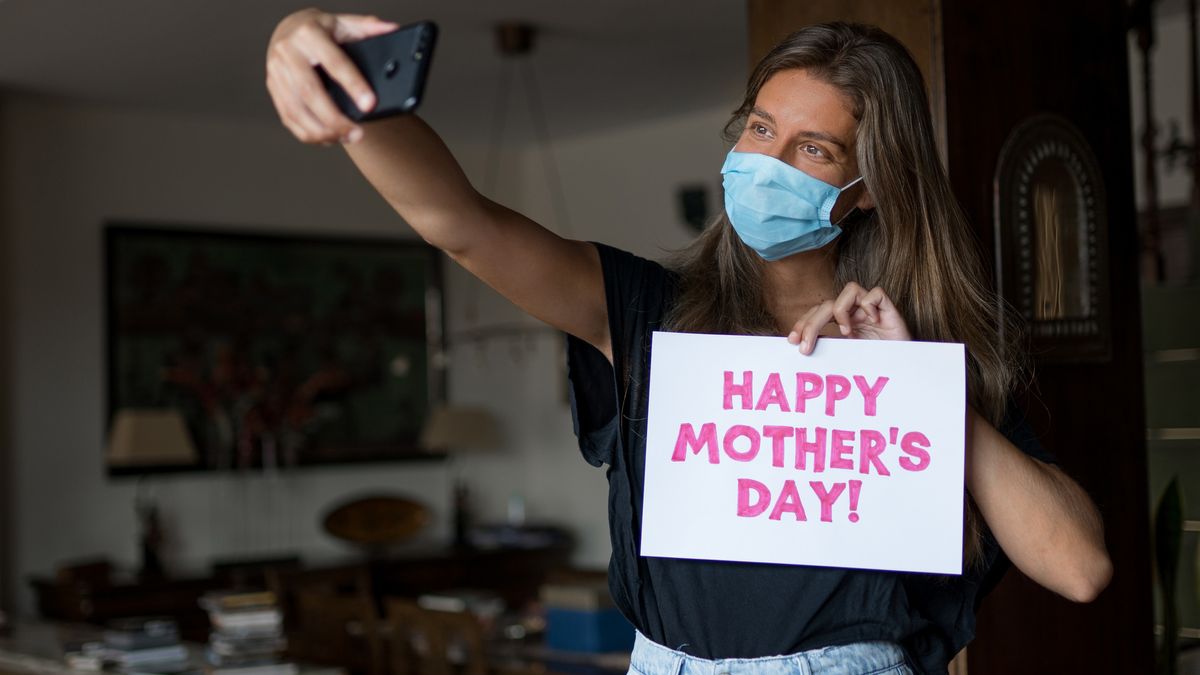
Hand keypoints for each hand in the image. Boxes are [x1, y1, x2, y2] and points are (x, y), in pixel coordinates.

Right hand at [265, 9, 398, 144]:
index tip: (369, 104)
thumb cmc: (320, 29)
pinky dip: (308, 133)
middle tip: (358, 133)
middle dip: (335, 119)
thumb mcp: (343, 23)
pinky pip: (288, 117)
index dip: (353, 85)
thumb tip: (392, 29)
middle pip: (310, 93)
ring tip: (346, 137)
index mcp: (309, 34)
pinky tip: (328, 137)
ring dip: (322, 131)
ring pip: (296, 110)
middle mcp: (288, 52)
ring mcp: (277, 72)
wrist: (288, 29)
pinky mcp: (272, 88)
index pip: (334, 63)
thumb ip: (368, 27)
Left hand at [786, 282, 910, 353]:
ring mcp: (870, 308)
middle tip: (805, 346)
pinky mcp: (888, 307)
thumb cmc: (876, 362)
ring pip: (849, 289)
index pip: (817, 312)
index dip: (804, 323)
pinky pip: (875, 293)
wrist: (903, 366)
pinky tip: (872, 323)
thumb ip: (828, 348)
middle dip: (812, 323)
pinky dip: (870, 306)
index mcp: (842, 320)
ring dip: (841, 311)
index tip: (792, 341)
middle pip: (827, 304)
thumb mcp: (846, 356)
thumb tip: (800, 348)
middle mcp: (854, 311)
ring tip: (846, 332)